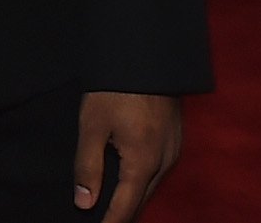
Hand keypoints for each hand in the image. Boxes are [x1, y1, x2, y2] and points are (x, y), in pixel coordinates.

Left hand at [73, 91, 180, 221]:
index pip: (126, 207)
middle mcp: (164, 161)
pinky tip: (129, 179)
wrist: (147, 54)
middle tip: (102, 220)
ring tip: (112, 205)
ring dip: (134, 197)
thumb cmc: (115, 88)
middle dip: (122, 213)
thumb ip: (87, 166)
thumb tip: (84, 204)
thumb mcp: (93, 125)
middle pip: (142, 199)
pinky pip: (160, 170)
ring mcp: (174, 149)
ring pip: (153, 186)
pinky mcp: (176, 137)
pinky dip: (143, 180)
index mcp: (143, 162)